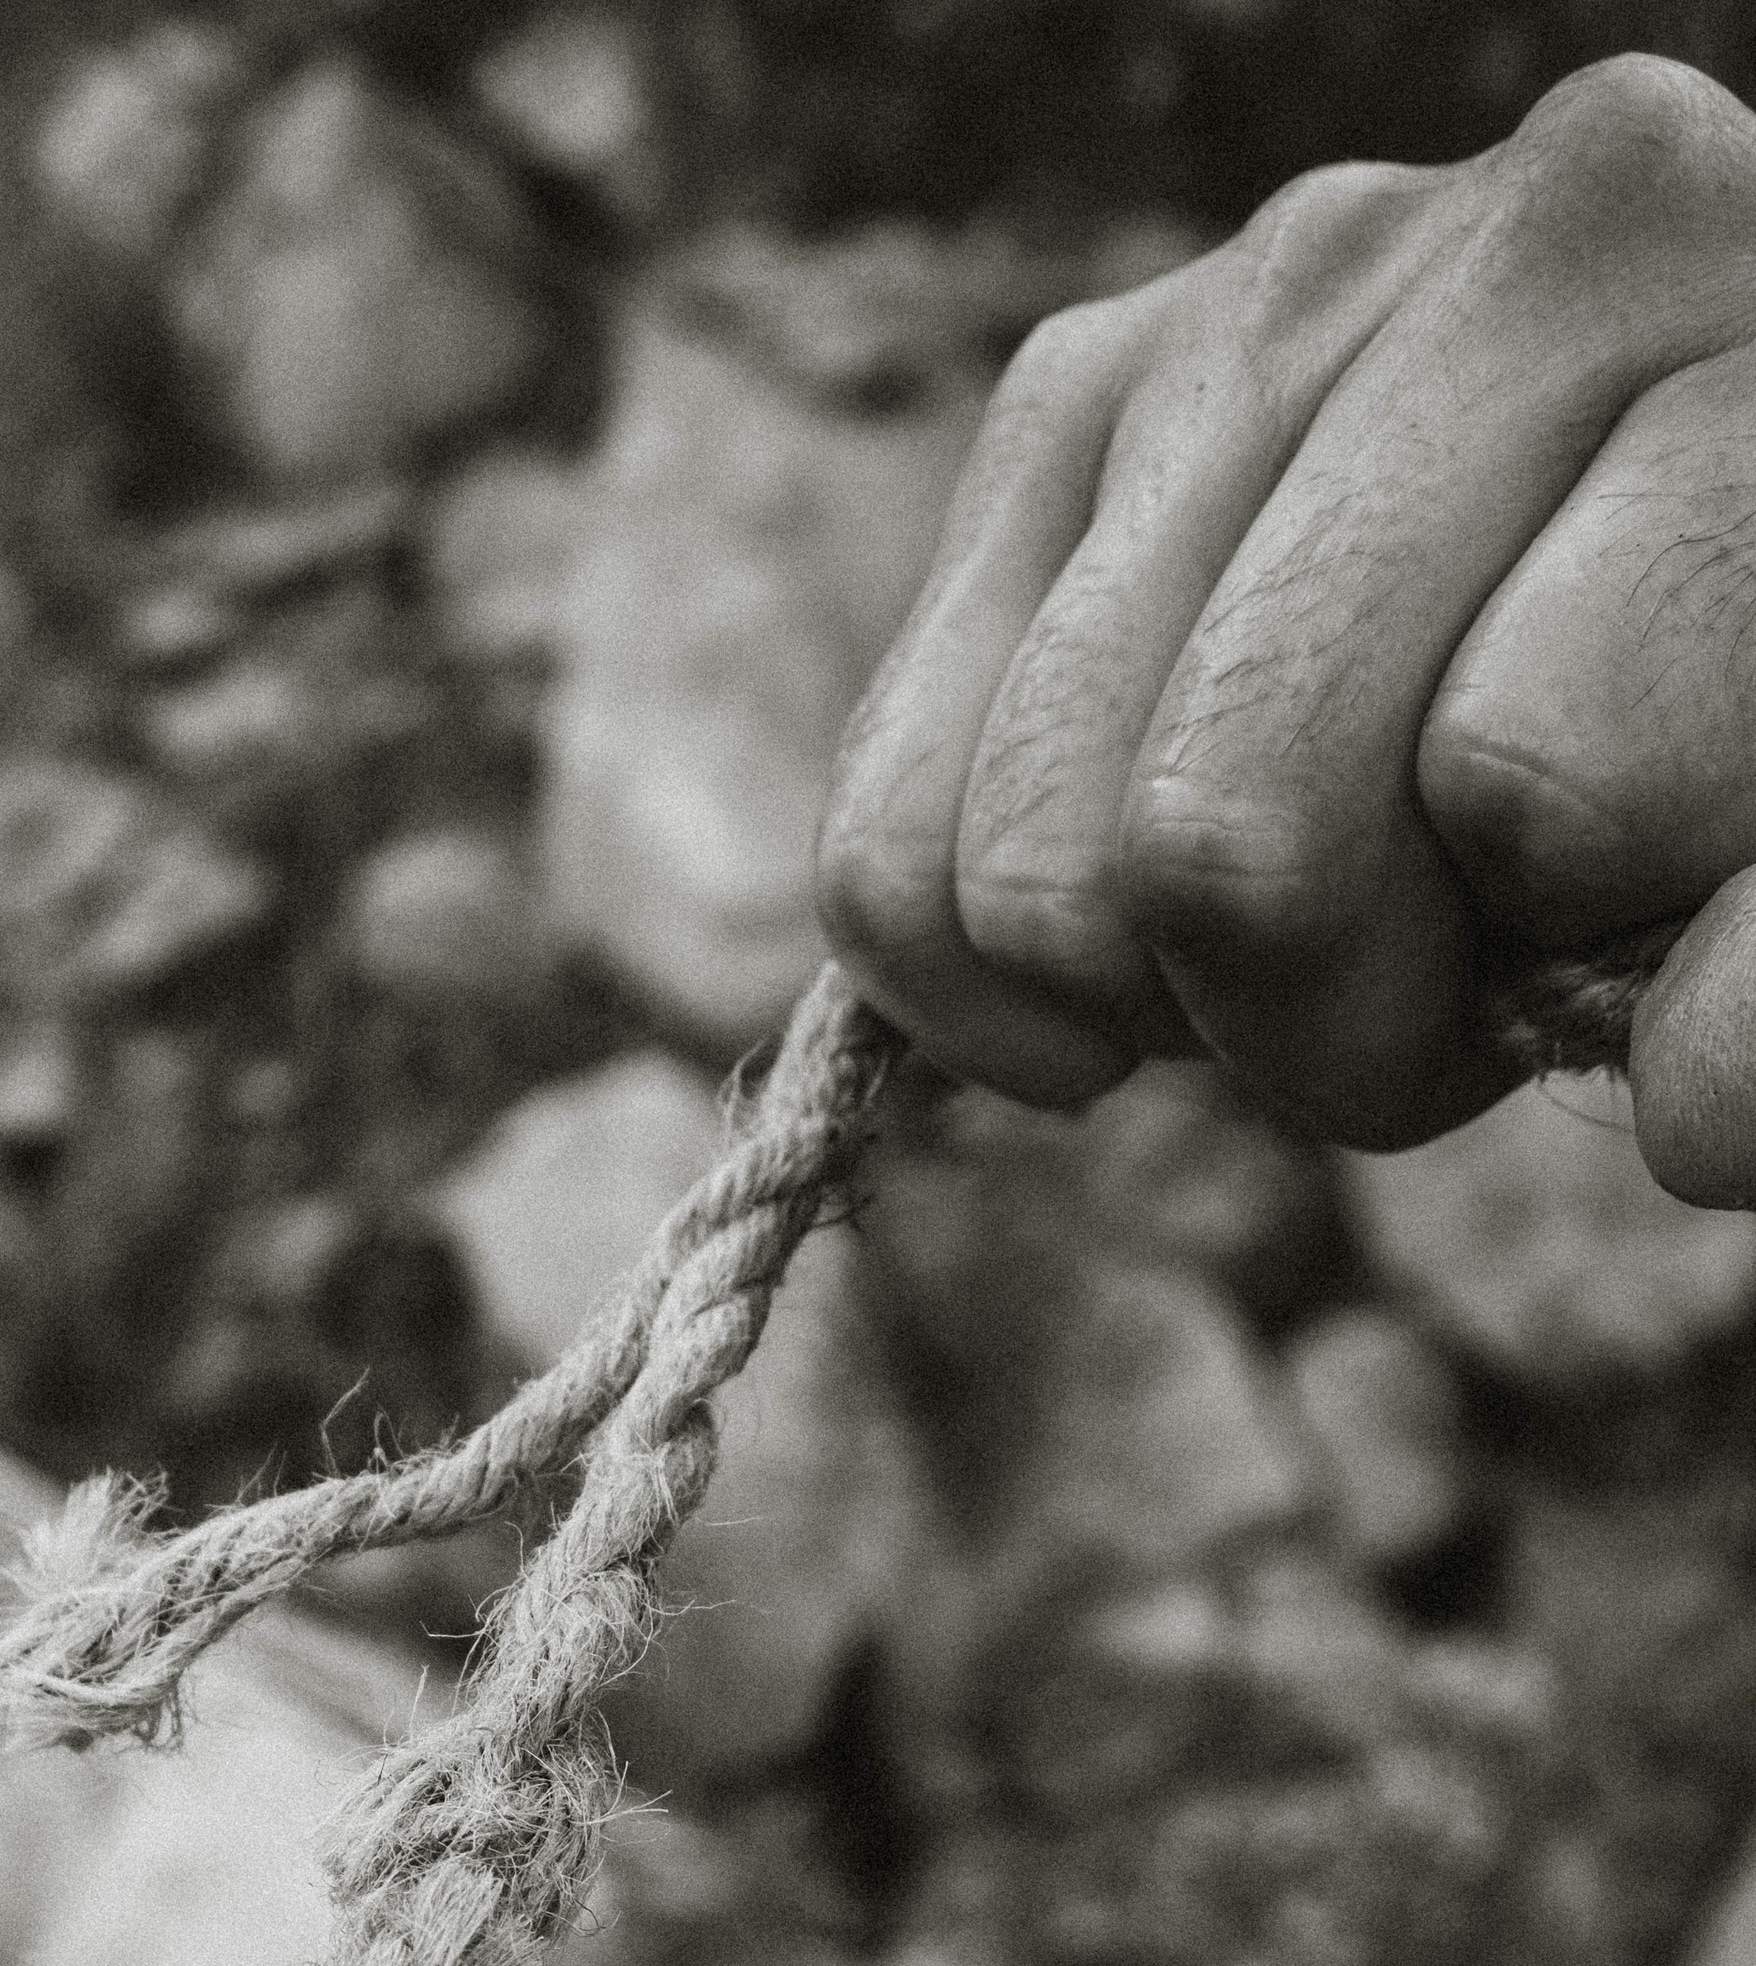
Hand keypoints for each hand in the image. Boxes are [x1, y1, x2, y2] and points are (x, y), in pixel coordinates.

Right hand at [818, 52, 1755, 1198]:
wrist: (1686, 554)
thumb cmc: (1742, 741)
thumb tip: (1702, 1117)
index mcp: (1718, 324)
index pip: (1515, 776)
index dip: (1540, 959)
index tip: (1598, 937)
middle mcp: (1458, 258)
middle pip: (1227, 838)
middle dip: (1322, 1020)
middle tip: (1435, 986)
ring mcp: (1227, 315)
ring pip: (1037, 865)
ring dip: (1166, 1000)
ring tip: (1311, 917)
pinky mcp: (1057, 408)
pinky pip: (885, 840)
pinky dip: (980, 990)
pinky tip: (1131, 960)